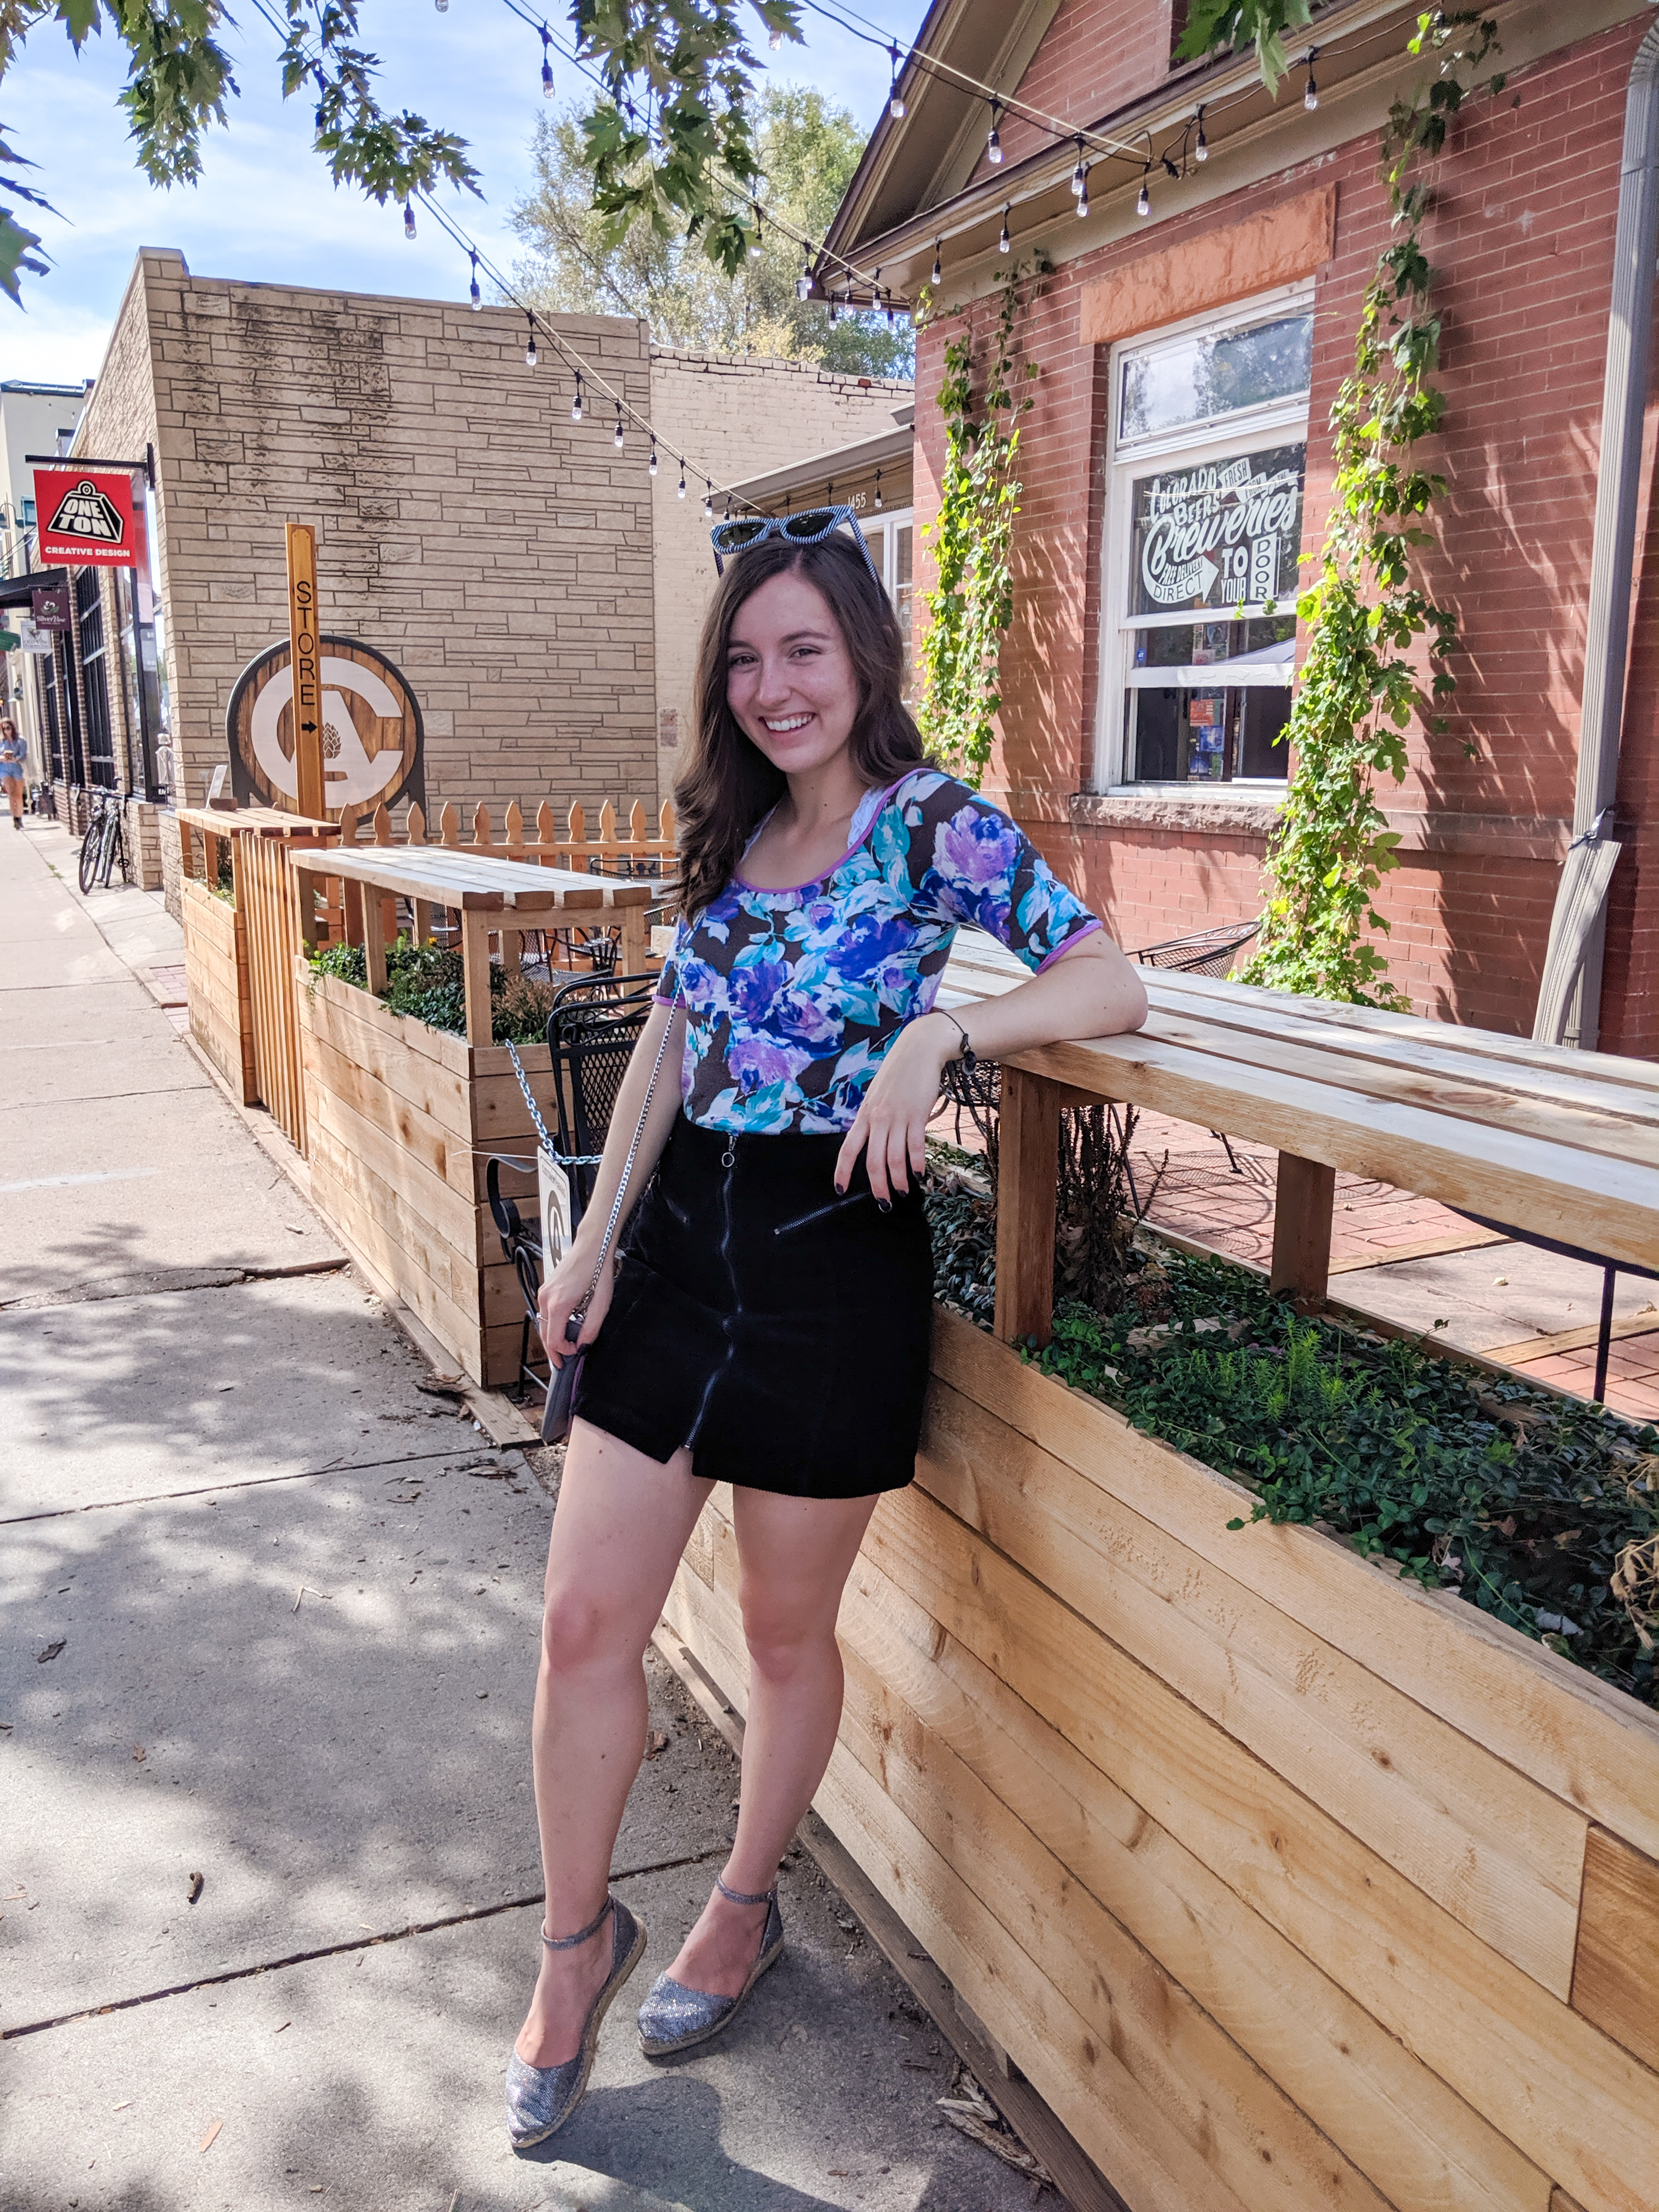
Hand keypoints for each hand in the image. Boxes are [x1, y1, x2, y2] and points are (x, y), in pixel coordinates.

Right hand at [536, 1242, 616, 1365]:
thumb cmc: (597, 1269)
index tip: (574, 1354)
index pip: (553, 1340)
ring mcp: (543, 1292)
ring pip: (543, 1324)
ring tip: (565, 1346)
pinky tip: (564, 1328)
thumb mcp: (601, 1304)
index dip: (562, 1352)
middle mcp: (546, 1299)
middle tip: (563, 1362)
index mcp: (558, 1305)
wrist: (591, 1245)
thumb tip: (583, 1346)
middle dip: (553, 1350)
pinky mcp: (546, 1288)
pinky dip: (552, 1324)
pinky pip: (545, 1313)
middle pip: (544, 1334)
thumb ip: (591, 1329)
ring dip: (552, 1337)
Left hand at [833, 1012, 953, 1203]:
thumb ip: (874, 1117)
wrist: (919, 1049)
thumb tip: (873, 1139)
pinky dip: (916, 1163)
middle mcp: (878, 1118)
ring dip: (899, 1180)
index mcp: (865, 1114)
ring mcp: (898, 1117)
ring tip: (903, 1192)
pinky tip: (919, 1174)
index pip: (848, 1148)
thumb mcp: (877, 1095)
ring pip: (894, 1158)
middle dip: (877, 1186)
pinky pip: (915, 1146)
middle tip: (883, 1202)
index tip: (839, 1189)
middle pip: (873, 1161)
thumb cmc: (899, 1072)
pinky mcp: (918, 1115)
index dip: (842, 1171)